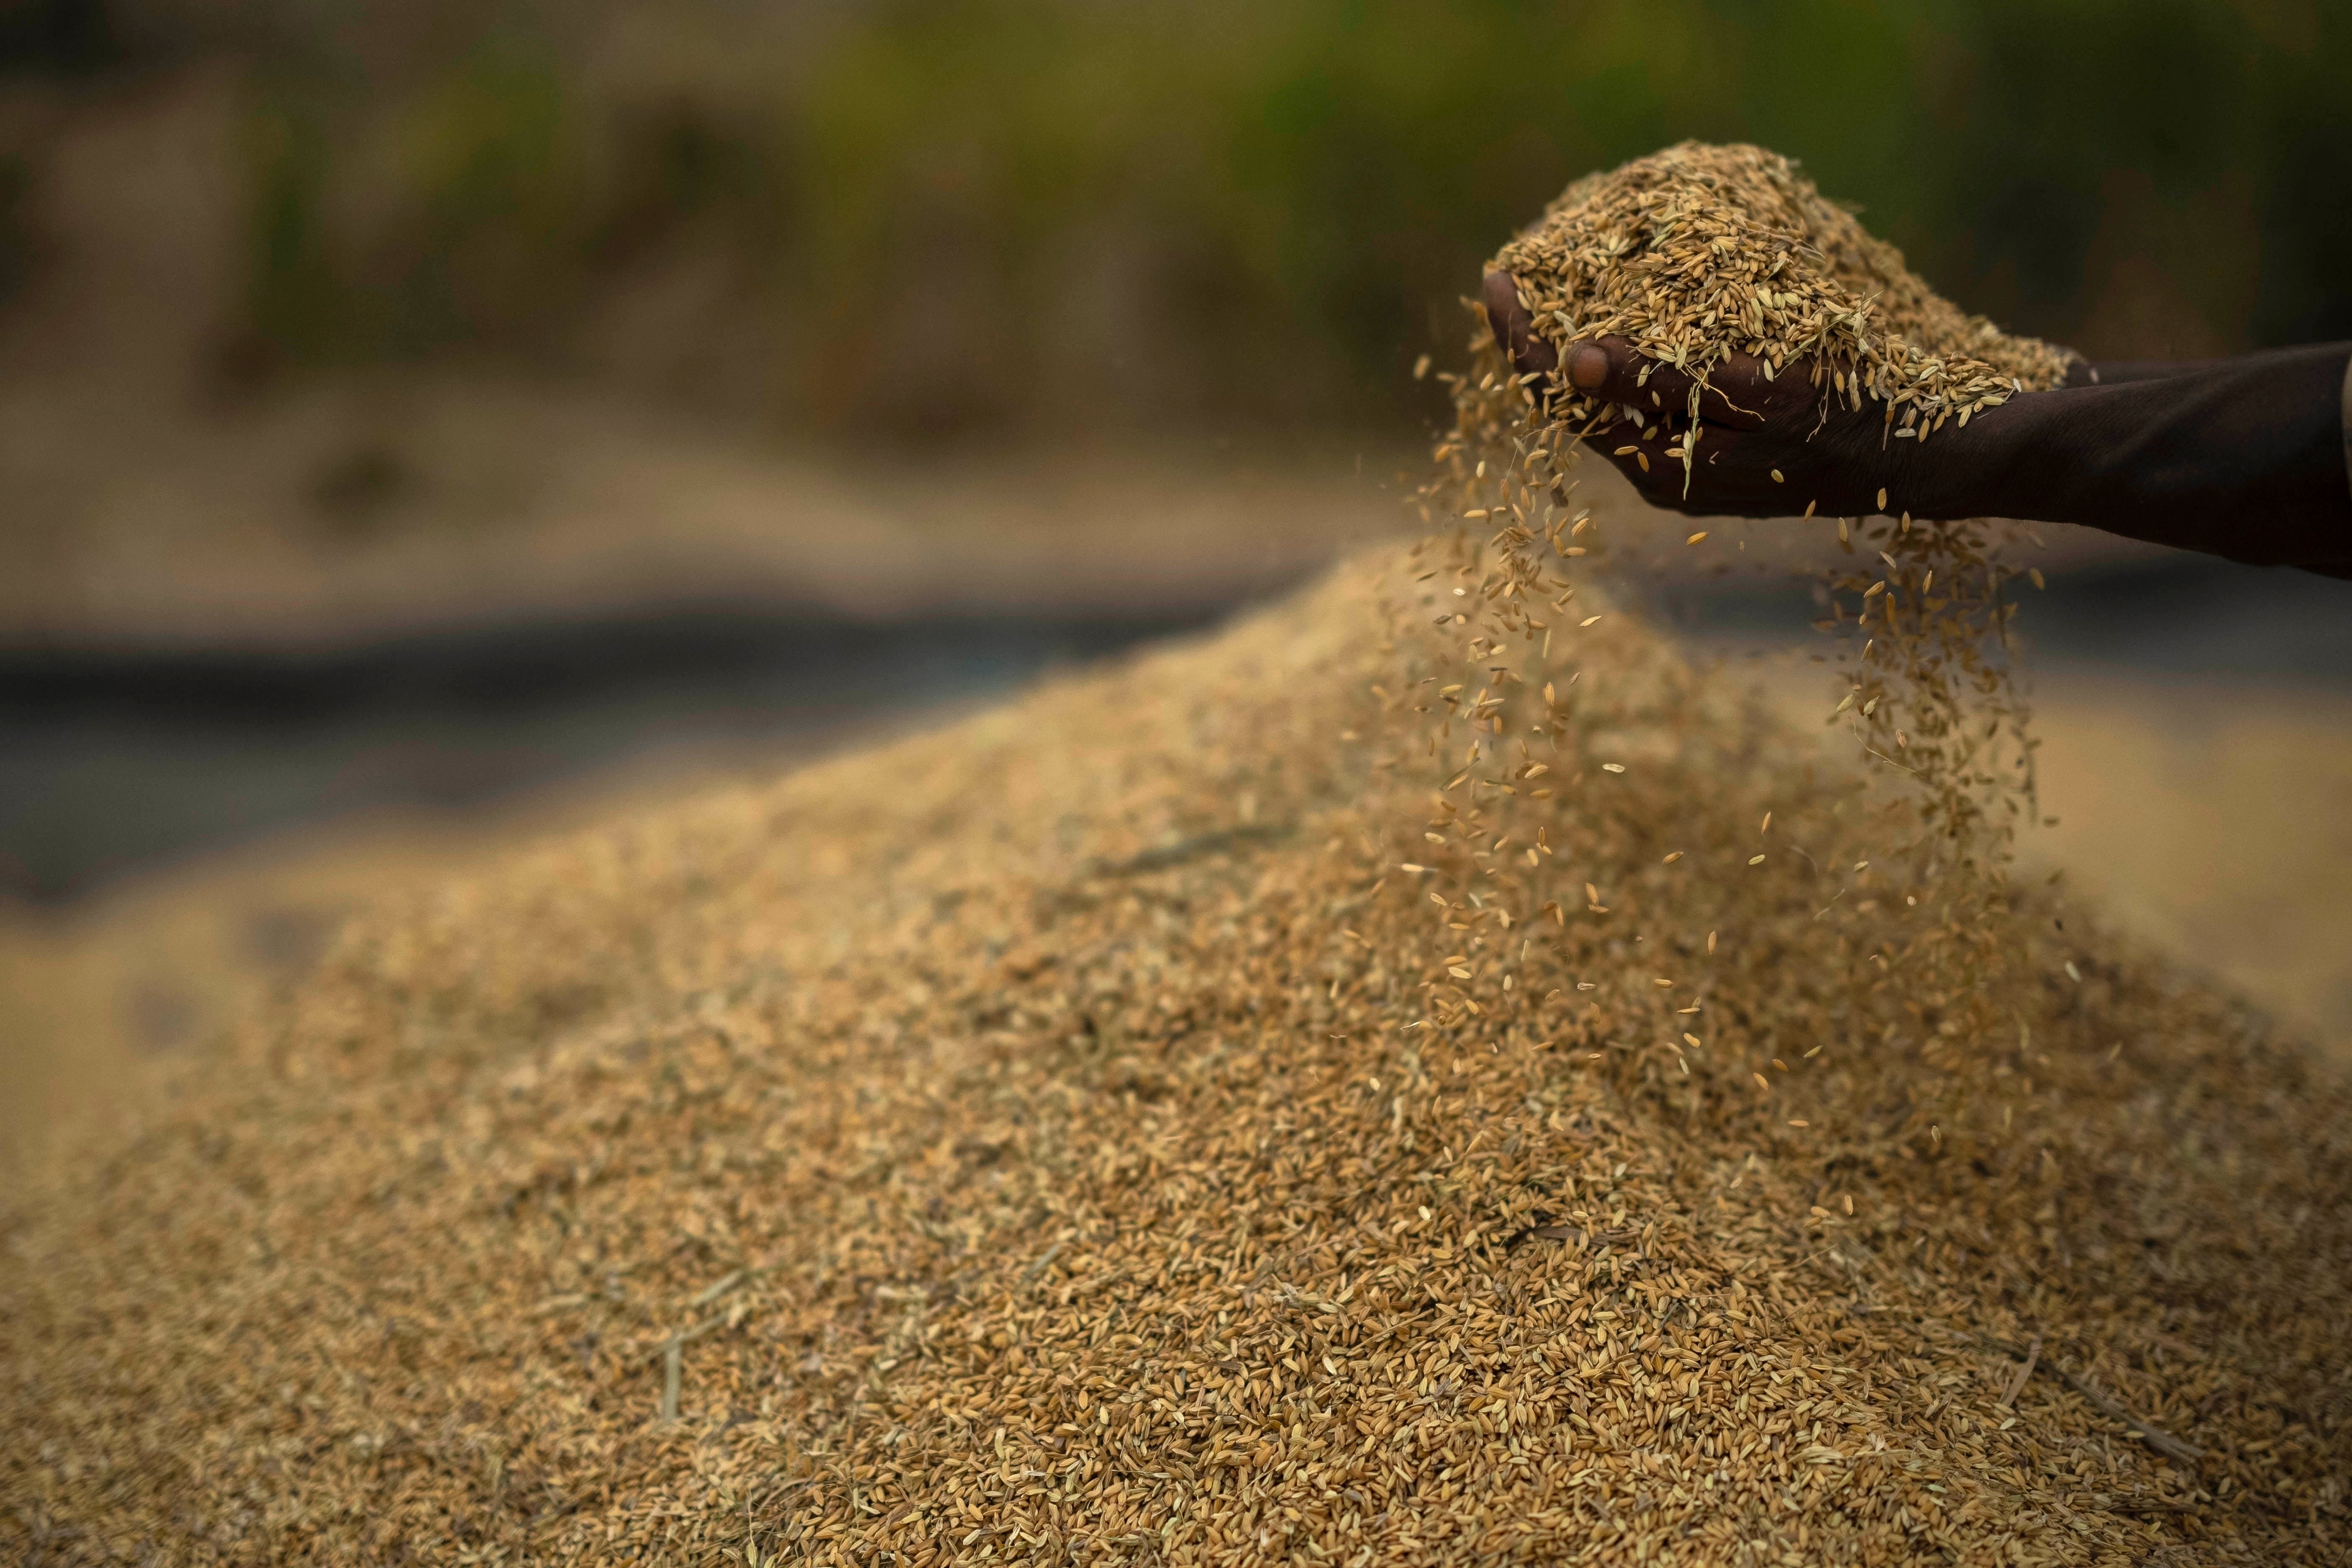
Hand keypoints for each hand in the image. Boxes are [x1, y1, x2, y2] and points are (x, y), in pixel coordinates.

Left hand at [1482, 268, 1971, 519]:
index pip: (1560, 397)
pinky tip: (1622, 316)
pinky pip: (1645, 399)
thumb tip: (1574, 357)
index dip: (1519, 337)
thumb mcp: (1759, 396)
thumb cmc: (1853, 424)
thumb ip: (1665, 382)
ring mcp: (1684, 465)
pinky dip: (1623, 355)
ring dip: (1574, 344)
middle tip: (1512, 273)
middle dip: (1535, 337)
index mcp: (1658, 468)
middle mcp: (1659, 473)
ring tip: (1552, 286)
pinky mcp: (1711, 450)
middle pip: (1571, 400)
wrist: (1928, 460)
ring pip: (1606, 401)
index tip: (1493, 276)